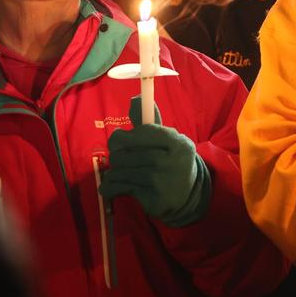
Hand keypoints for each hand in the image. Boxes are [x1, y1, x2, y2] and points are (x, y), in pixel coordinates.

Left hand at [99, 96, 210, 225]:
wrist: (186, 197)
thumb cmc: (171, 162)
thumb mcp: (166, 141)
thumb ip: (148, 122)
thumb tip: (135, 98)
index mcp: (177, 142)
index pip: (141, 132)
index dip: (124, 137)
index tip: (122, 142)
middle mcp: (170, 160)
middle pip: (123, 152)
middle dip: (117, 156)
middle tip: (121, 160)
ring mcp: (161, 180)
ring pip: (118, 170)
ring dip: (114, 173)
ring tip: (121, 174)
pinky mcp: (151, 198)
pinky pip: (116, 187)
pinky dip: (109, 188)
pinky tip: (115, 187)